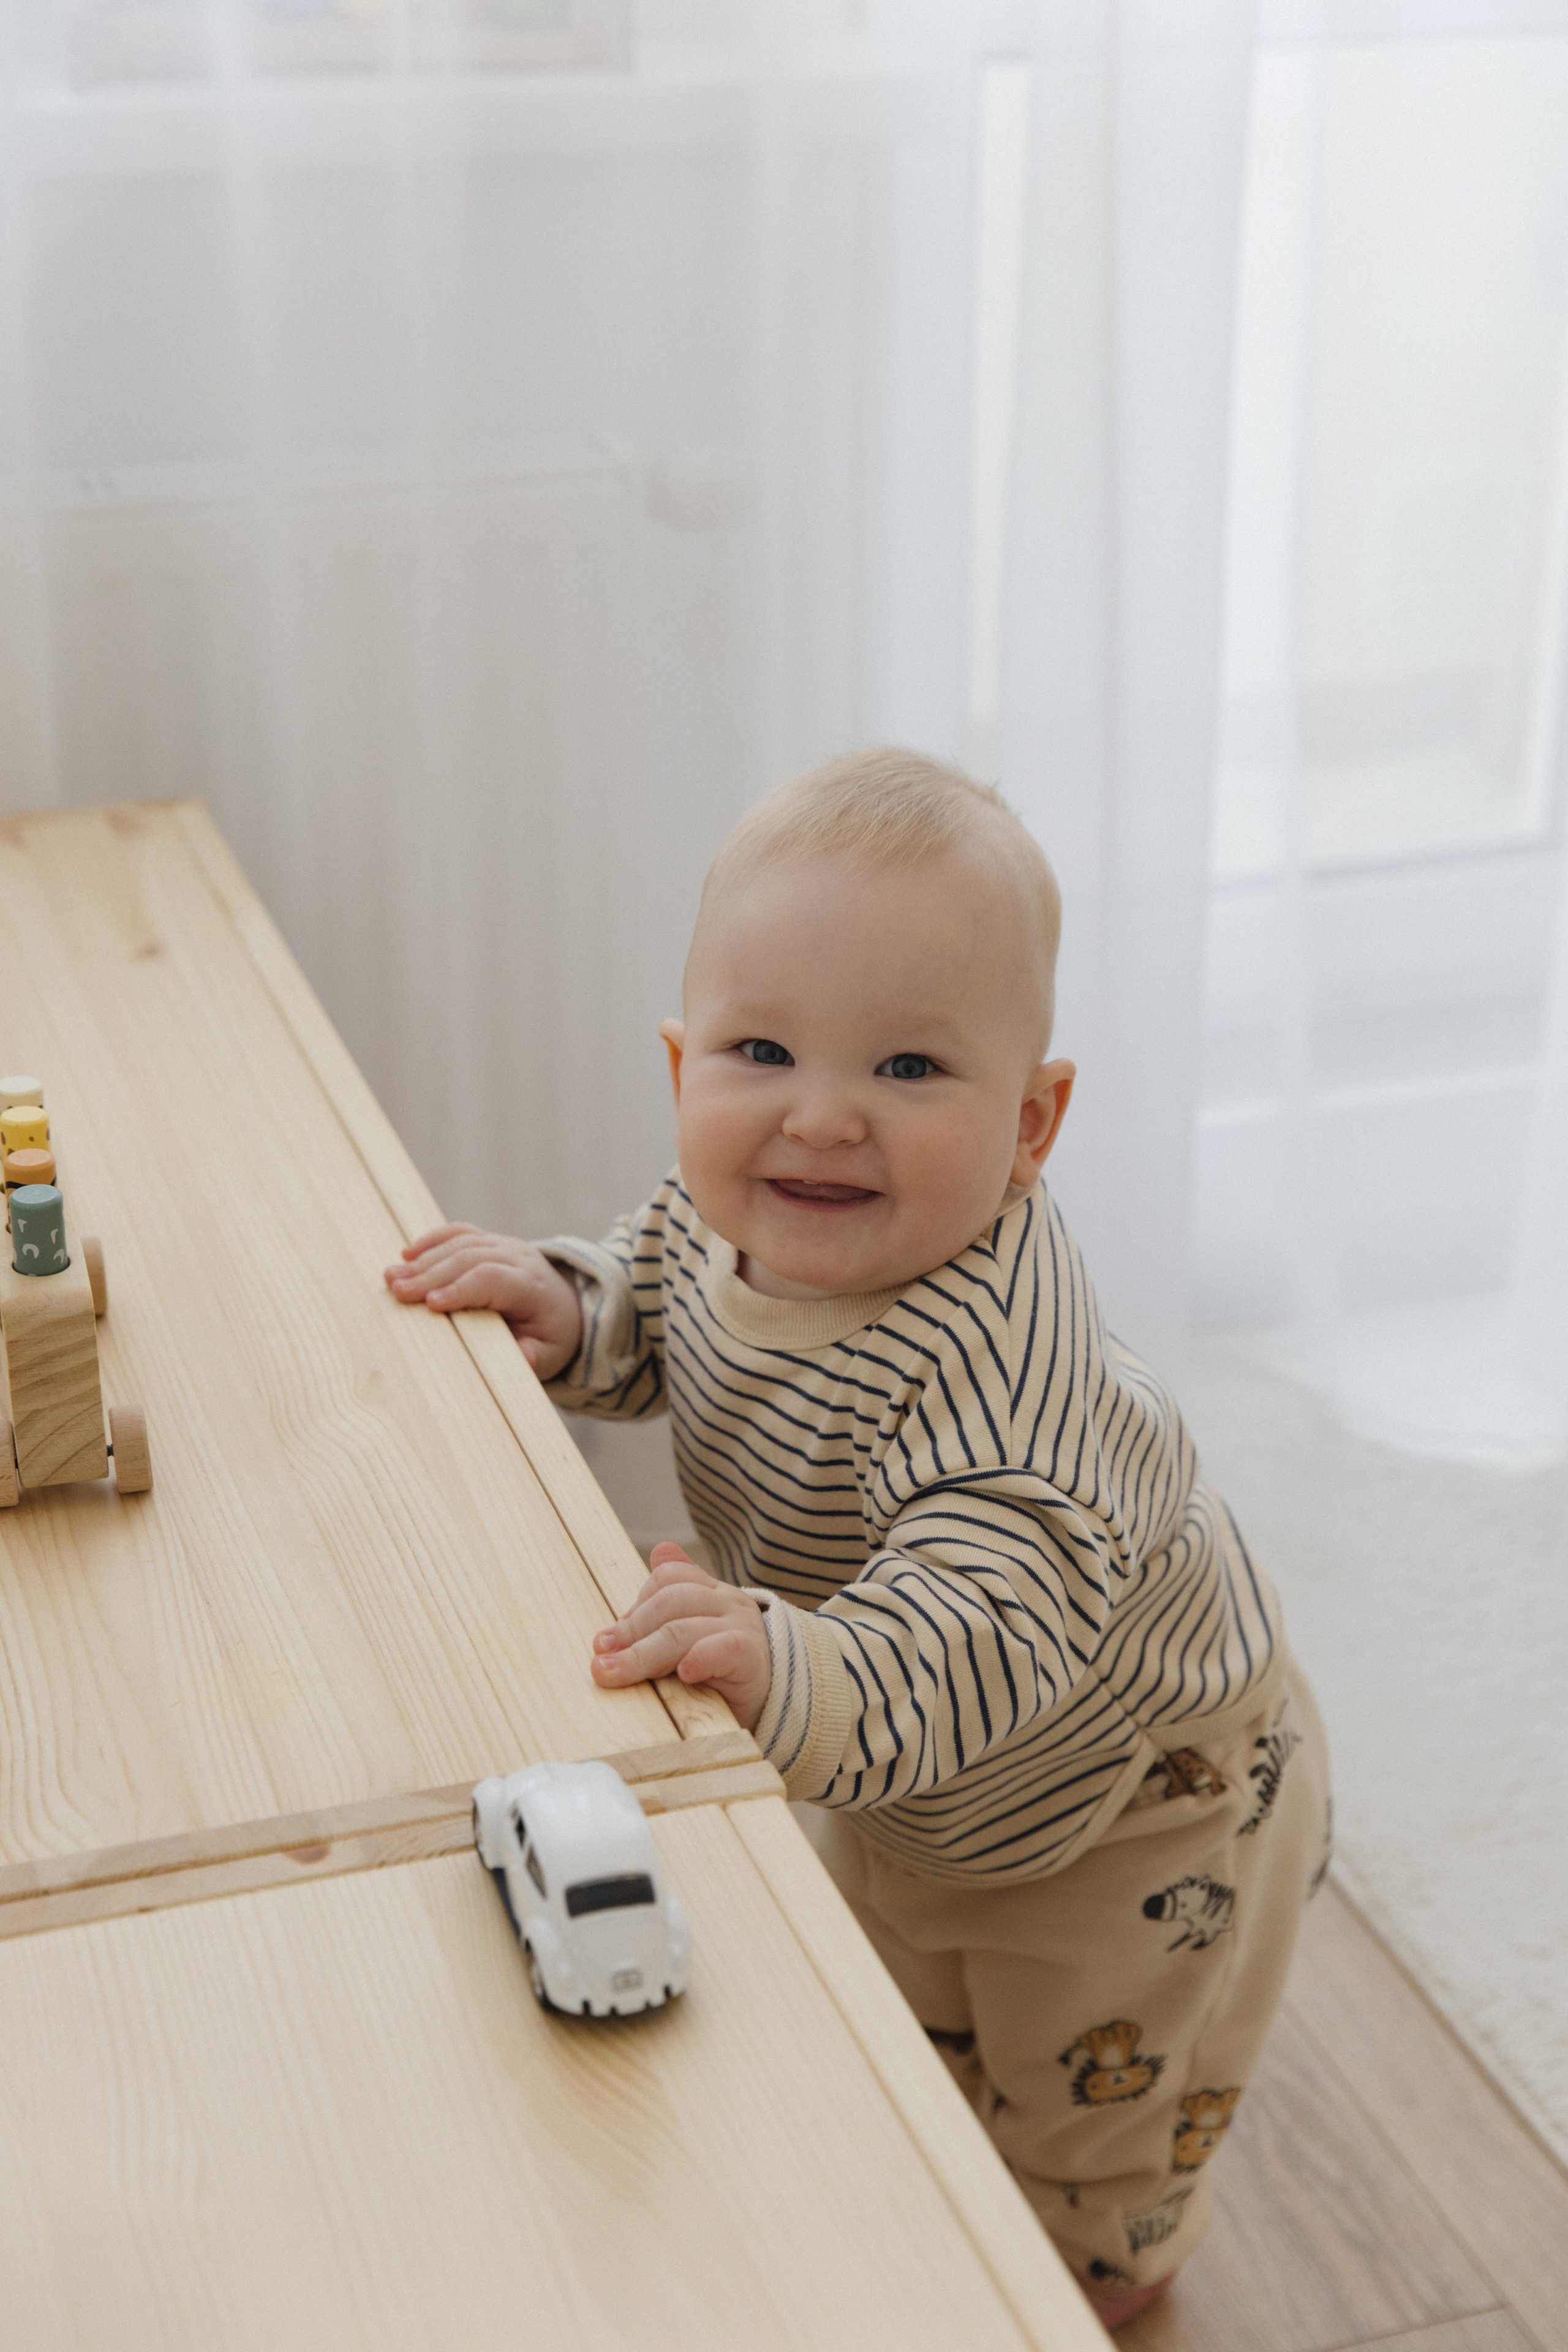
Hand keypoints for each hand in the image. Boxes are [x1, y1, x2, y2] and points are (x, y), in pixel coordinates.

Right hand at [384, 1225, 582, 1378]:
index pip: (493, 1280)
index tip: (431, 1303)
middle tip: (398, 1291)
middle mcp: (518, 1258)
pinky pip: (459, 1233)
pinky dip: (432, 1240)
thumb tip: (523, 1357)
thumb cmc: (550, 1335)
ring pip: (461, 1244)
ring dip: (424, 1260)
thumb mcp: (550, 1354)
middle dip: (432, 1275)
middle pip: (470, 1258)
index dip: (461, 1289)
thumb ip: (535, 1356)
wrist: (566, 1306)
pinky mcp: (489, 1241)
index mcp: (532, 1286)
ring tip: (391, 1278)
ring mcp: (503, 1245)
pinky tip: (407, 1254)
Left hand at [591, 1544, 770, 1730]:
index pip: (669, 1577)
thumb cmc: (722, 1675)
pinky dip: (701, 1657)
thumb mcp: (695, 1634)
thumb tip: (659, 1550)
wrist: (775, 1706)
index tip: (607, 1641)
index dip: (635, 1605)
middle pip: (670, 1602)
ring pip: (684, 1629)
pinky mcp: (752, 1658)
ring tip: (614, 1673)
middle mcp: (728, 1602)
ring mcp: (742, 1627)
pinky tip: (684, 1672)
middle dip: (630, 1632)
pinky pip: (725, 1648)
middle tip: (601, 1662)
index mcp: (712, 1592)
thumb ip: (673, 1601)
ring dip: (643, 1655)